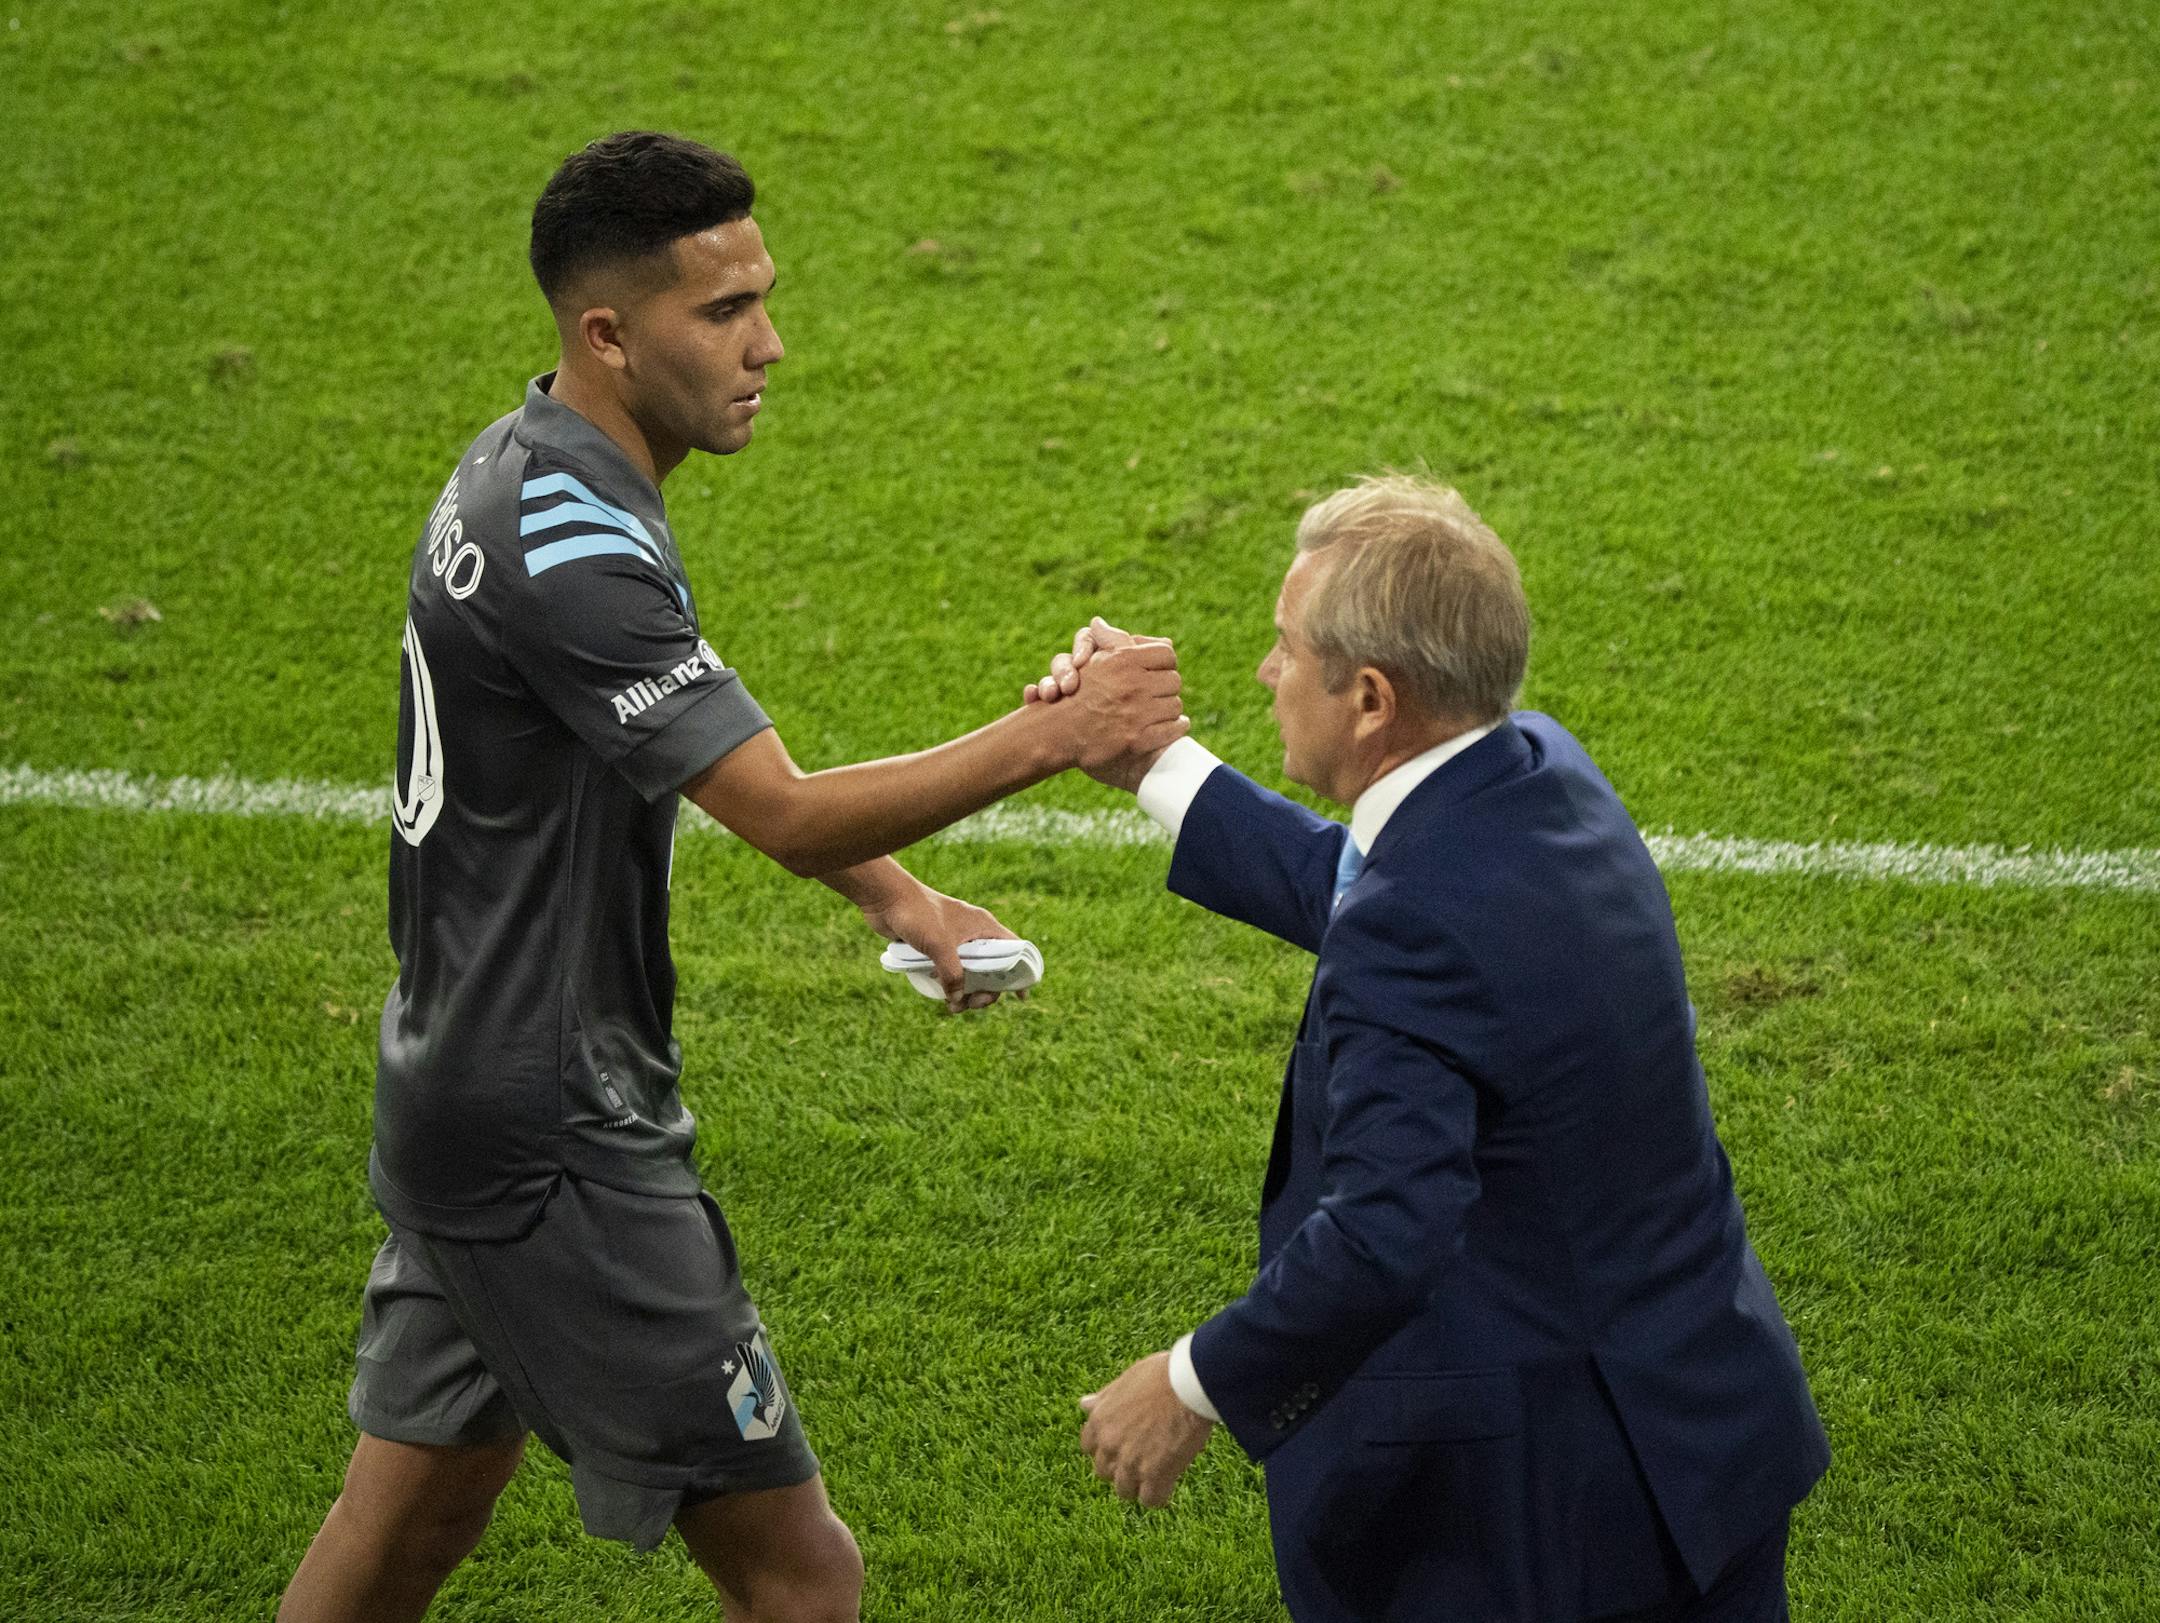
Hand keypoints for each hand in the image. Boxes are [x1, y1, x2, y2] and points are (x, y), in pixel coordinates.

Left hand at [855, 871, 1017, 1013]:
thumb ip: (952, 974)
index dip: (1020, 971)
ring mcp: (955, 940)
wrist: (886, 898)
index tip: (1019, 995)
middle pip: (992, 968)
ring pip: (970, 972)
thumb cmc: (917, 914)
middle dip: (985, 990)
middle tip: (972, 1004)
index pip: (1013, 949)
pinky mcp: (937, 947)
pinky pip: (951, 971)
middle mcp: (973, 933)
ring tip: (953, 1006)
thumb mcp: (940, 946)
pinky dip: (951, 985)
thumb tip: (958, 999)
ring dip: (966, 992)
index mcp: (983, 926)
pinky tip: (942, 997)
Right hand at [1025, 618, 1188, 790]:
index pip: (1166, 654)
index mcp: (1123, 661)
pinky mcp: (1139, 740)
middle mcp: (1132, 685)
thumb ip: (1111, 641)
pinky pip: (1173, 730)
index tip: (1160, 671)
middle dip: (1166, 687)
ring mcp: (1137, 714)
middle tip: (1159, 693)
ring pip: (1175, 706)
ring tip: (1162, 711)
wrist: (1057, 735)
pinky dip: (1176, 729)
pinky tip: (1173, 726)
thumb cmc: (1075, 695)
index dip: (1164, 663)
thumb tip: (1105, 623)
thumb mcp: (1093, 661)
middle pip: (1174, 680)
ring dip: (1170, 709)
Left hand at [1078, 1351, 1214, 1508]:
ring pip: (1124, 1490)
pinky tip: (1170, 1480)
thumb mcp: (1124, 1381)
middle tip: (1141, 1457)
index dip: (1105, 1447)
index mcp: (1099, 1421)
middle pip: (1104, 1472)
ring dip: (1138, 1484)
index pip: (1088, 1447)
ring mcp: (1131, 1463)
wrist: (1188, 1383)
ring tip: (1156, 1470)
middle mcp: (1109, 1445)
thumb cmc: (1160, 1375)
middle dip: (1119, 1467)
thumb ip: (1104, 1399)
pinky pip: (1150, 1500)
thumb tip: (1083, 1404)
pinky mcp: (1156, 1475)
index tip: (1121, 1444)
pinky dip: (1159, 1495)